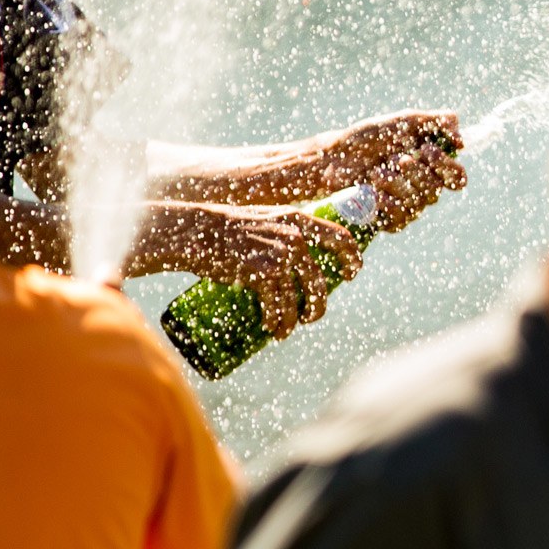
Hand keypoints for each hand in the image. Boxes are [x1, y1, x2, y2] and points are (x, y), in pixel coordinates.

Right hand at [174, 203, 365, 339]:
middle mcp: (294, 237)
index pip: (341, 237)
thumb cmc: (228, 227)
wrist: (197, 231)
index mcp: (299, 219)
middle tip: (311, 316)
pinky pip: (276, 306)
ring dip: (292, 320)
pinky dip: (275, 321)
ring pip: (296, 299)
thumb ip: (284, 230)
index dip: (351, 258)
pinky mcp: (262, 274)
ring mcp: (279, 256)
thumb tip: (300, 252)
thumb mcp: (265, 218)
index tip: (350, 274)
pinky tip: (271, 328)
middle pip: (318, 280)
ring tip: (284, 330)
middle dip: (317, 304)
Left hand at [304, 111, 466, 230]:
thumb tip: (462, 141)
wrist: (334, 157)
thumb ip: (437, 123)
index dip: (447, 167)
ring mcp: (407, 205)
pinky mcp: (389, 220)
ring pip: (418, 204)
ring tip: (376, 172)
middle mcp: (423, 188)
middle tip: (397, 159)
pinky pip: (399, 218)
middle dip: (416, 173)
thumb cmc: (368, 138)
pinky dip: (386, 203)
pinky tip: (372, 192)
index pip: (457, 177)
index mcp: (432, 166)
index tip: (427, 150)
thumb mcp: (404, 122)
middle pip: (436, 190)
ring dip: (397, 185)